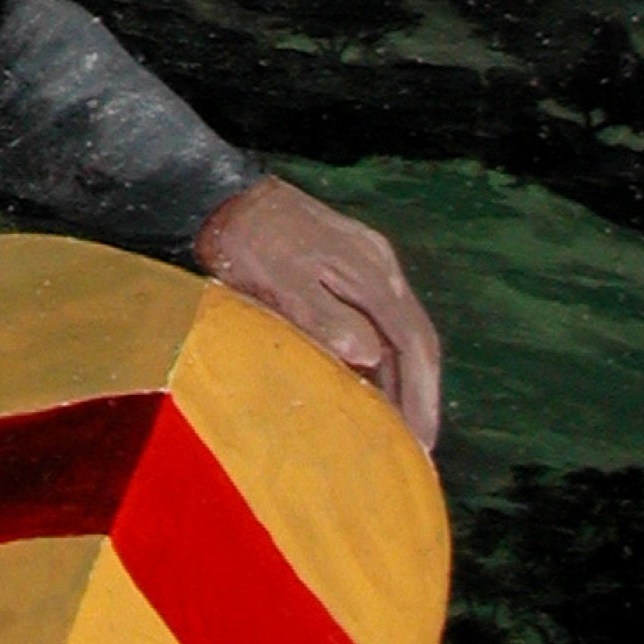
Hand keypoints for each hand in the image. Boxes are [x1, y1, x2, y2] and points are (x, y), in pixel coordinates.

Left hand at [191, 175, 440, 449]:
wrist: (220, 194)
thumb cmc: (246, 241)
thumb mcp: (280, 282)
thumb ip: (325, 317)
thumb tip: (371, 355)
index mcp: (371, 274)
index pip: (413, 343)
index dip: (421, 396)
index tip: (423, 443)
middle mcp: (381, 267)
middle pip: (415, 339)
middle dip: (421, 395)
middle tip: (419, 449)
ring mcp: (368, 263)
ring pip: (400, 330)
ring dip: (403, 378)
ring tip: (400, 429)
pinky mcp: (349, 265)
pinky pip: (380, 319)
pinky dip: (383, 356)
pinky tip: (371, 383)